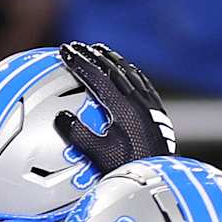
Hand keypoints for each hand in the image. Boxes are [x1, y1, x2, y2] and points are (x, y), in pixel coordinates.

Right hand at [53, 42, 175, 173]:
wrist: (160, 175)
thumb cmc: (129, 167)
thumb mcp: (99, 155)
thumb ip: (79, 135)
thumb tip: (61, 117)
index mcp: (121, 106)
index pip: (96, 76)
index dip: (79, 62)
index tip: (65, 51)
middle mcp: (136, 100)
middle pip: (112, 69)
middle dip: (93, 55)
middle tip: (78, 46)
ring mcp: (149, 104)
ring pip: (129, 72)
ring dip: (112, 59)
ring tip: (100, 51)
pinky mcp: (157, 112)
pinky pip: (143, 83)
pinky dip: (132, 72)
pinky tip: (130, 71)